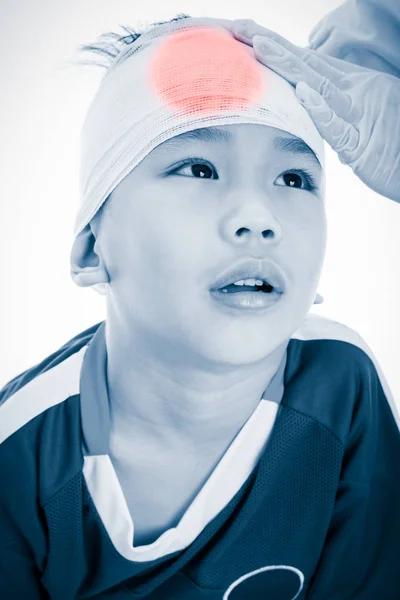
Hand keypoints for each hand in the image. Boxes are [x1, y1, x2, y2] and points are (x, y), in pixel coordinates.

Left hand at [229, 19, 399, 202]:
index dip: (279, 49)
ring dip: (289, 66)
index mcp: (352, 87)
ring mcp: (359, 116)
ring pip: (319, 86)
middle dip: (274, 46)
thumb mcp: (356, 123)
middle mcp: (356, 93)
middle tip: (241, 29)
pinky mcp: (361, 145)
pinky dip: (321, 110)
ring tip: (261, 47)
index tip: (249, 35)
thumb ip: (331, 111)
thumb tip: (306, 101)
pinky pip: (337, 127)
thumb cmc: (389, 149)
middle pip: (308, 66)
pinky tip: (303, 93)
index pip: (308, 64)